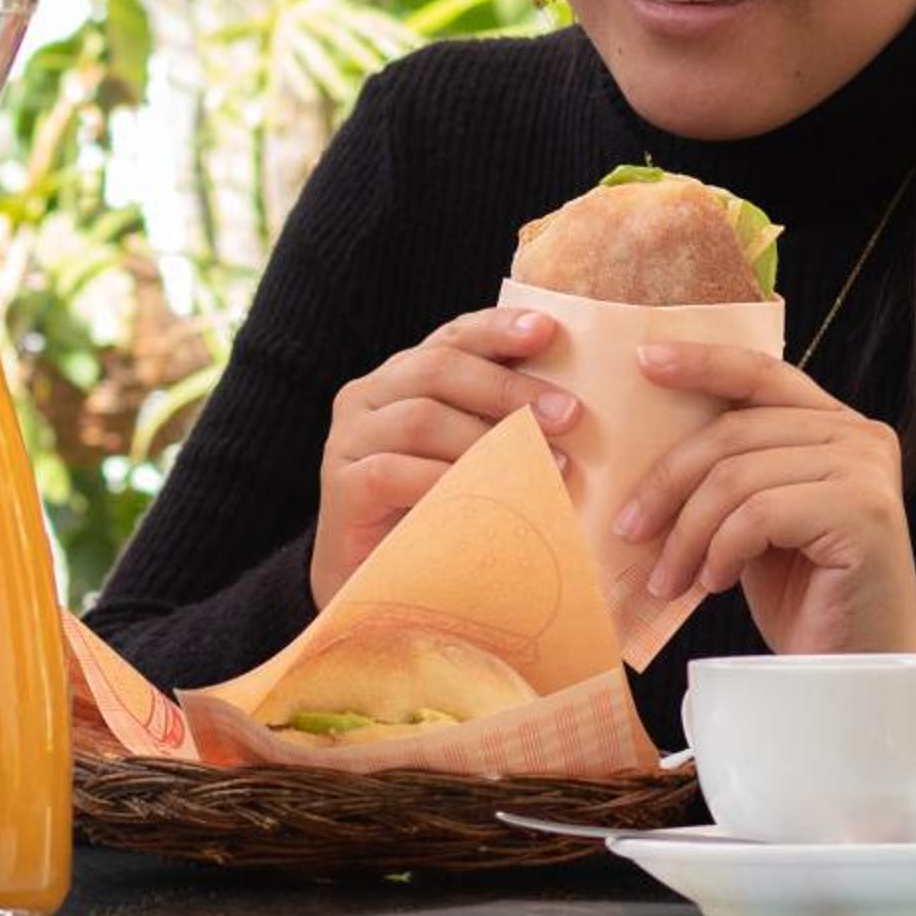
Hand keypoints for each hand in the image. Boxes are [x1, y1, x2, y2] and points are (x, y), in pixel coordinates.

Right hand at [313, 307, 583, 607]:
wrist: (373, 586)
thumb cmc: (436, 513)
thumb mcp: (470, 457)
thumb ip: (498, 422)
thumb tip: (573, 405)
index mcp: (400, 377)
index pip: (450, 337)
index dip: (497, 329)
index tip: (547, 330)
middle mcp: (367, 397)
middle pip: (437, 367)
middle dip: (508, 388)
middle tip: (569, 415)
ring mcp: (348, 440)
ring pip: (421, 419)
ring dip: (490, 442)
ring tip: (548, 467)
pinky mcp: (342, 487)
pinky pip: (395, 472)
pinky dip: (447, 482)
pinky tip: (492, 498)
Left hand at [613, 339, 915, 657]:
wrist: (855, 672)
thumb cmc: (802, 596)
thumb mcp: (754, 520)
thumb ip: (728, 473)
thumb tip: (641, 445)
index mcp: (834, 425)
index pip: (760, 374)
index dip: (701, 362)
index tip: (643, 363)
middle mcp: (859, 435)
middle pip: (734, 431)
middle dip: (668, 481)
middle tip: (628, 530)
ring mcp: (866, 470)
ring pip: (738, 476)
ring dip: (688, 532)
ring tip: (668, 578)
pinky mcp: (863, 511)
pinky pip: (759, 515)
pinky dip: (720, 550)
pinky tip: (711, 583)